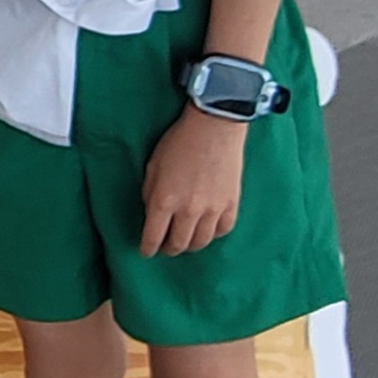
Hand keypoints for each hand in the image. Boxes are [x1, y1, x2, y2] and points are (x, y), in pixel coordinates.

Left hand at [140, 105, 245, 257]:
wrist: (214, 126)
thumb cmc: (179, 142)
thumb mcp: (153, 167)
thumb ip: (150, 194)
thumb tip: (152, 215)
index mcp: (164, 201)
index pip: (153, 238)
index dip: (147, 248)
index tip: (146, 251)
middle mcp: (188, 210)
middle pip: (178, 245)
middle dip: (169, 249)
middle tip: (166, 246)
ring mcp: (212, 209)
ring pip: (201, 242)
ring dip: (190, 245)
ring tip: (185, 240)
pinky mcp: (231, 204)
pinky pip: (222, 230)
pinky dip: (212, 233)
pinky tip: (207, 228)